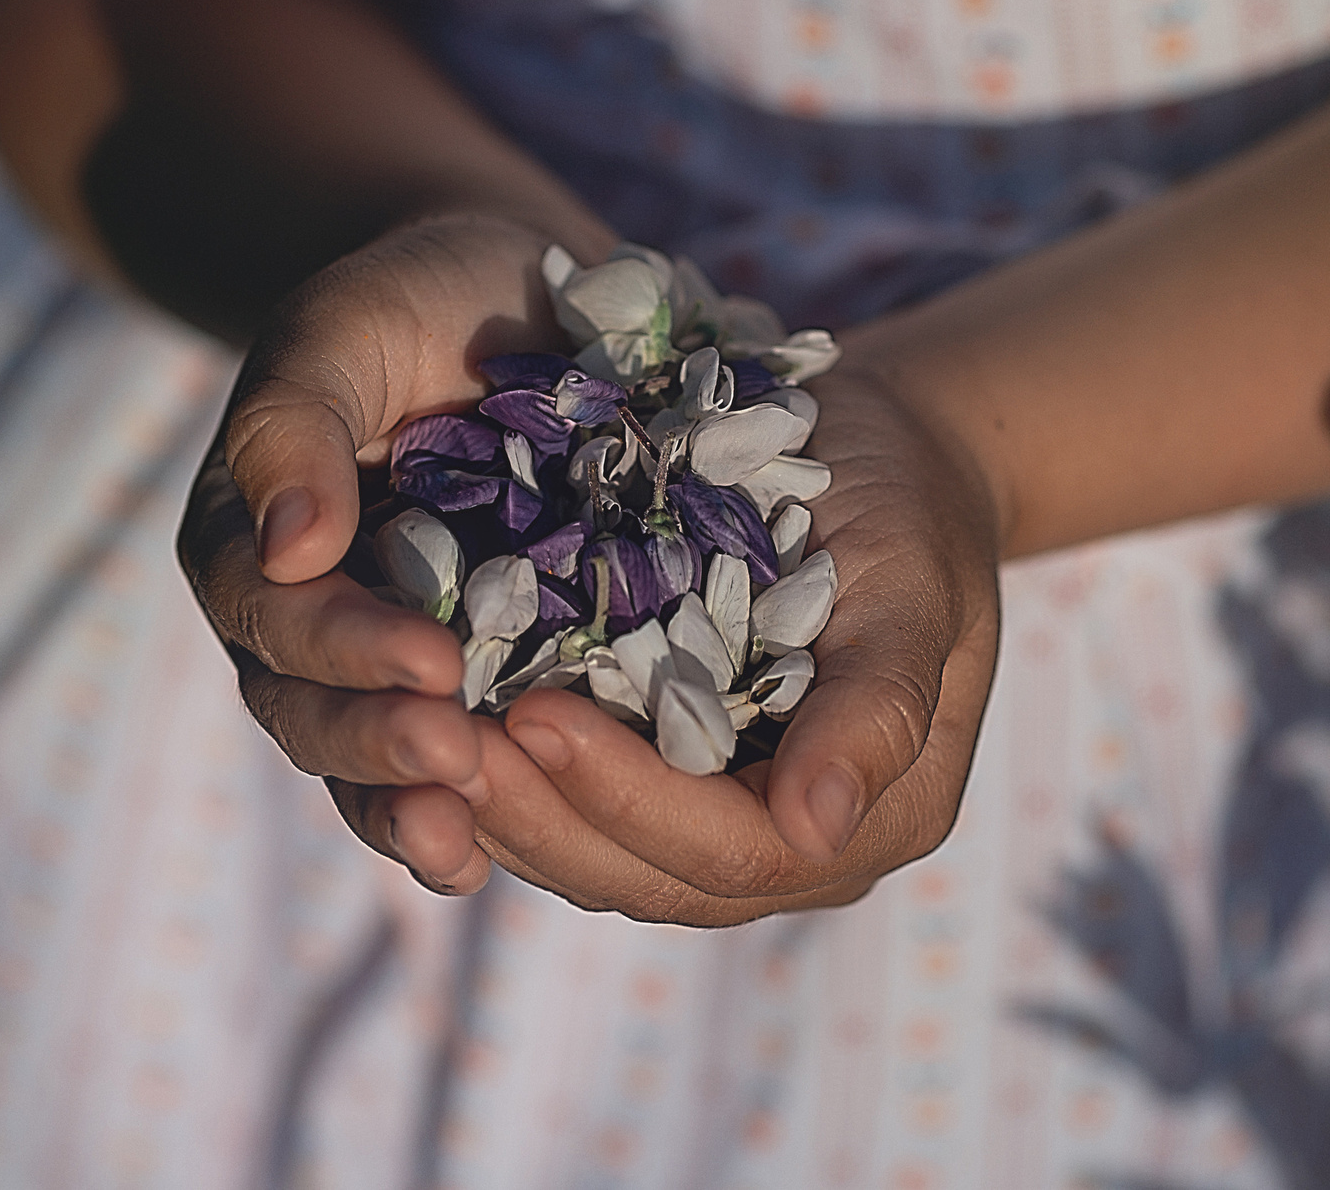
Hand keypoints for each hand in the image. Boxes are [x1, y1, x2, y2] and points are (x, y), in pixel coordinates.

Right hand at [177, 209, 585, 894]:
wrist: (510, 294)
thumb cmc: (413, 298)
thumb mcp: (343, 328)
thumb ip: (296, 423)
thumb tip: (288, 548)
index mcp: (253, 543)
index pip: (282, 618)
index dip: (349, 650)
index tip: (433, 663)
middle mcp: (309, 622)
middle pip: (315, 715)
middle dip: (380, 747)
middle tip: (457, 758)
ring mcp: (390, 660)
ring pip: (371, 764)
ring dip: (414, 808)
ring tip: (465, 843)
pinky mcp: (479, 678)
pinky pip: (461, 765)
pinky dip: (477, 812)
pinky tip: (504, 852)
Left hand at [468, 363, 1003, 924]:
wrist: (882, 453)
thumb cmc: (912, 508)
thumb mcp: (914, 588)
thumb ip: (874, 710)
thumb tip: (816, 830)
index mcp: (872, 820)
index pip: (733, 851)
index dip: (629, 796)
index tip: (535, 714)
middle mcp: (793, 844)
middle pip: (648, 874)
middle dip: (540, 814)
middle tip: (439, 739)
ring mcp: (723, 817)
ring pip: (596, 856)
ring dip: (504, 809)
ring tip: (415, 738)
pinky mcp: (664, 772)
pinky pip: (577, 805)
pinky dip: (508, 776)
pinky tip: (433, 722)